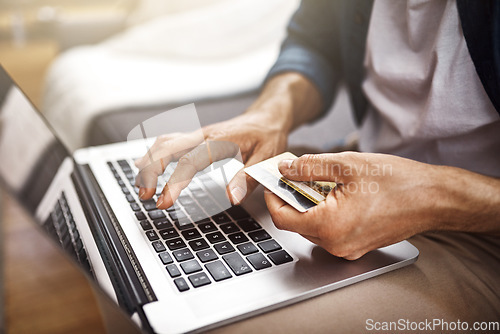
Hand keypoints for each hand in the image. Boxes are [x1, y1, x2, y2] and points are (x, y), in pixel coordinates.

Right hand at [134, 72, 323, 208]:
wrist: (268, 116)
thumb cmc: (267, 136)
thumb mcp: (266, 159)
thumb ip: (248, 178)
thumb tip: (232, 198)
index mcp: (219, 142)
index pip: (189, 163)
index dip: (174, 183)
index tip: (164, 201)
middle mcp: (204, 135)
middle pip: (167, 148)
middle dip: (151, 171)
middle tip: (144, 195)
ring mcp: (198, 135)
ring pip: (164, 143)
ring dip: (149, 162)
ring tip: (141, 185)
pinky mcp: (197, 137)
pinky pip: (169, 141)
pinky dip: (154, 153)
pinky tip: (146, 164)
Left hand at [264, 152, 499, 259]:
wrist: (434, 199)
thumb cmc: (397, 182)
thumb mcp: (346, 164)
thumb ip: (308, 167)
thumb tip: (285, 168)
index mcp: (329, 226)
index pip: (282, 218)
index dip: (272, 199)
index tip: (272, 182)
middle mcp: (336, 244)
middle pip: (297, 223)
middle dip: (292, 198)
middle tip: (296, 174)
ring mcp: (348, 248)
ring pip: (313, 227)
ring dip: (310, 204)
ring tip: (321, 181)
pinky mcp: (357, 246)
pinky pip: (330, 230)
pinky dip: (326, 212)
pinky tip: (337, 194)